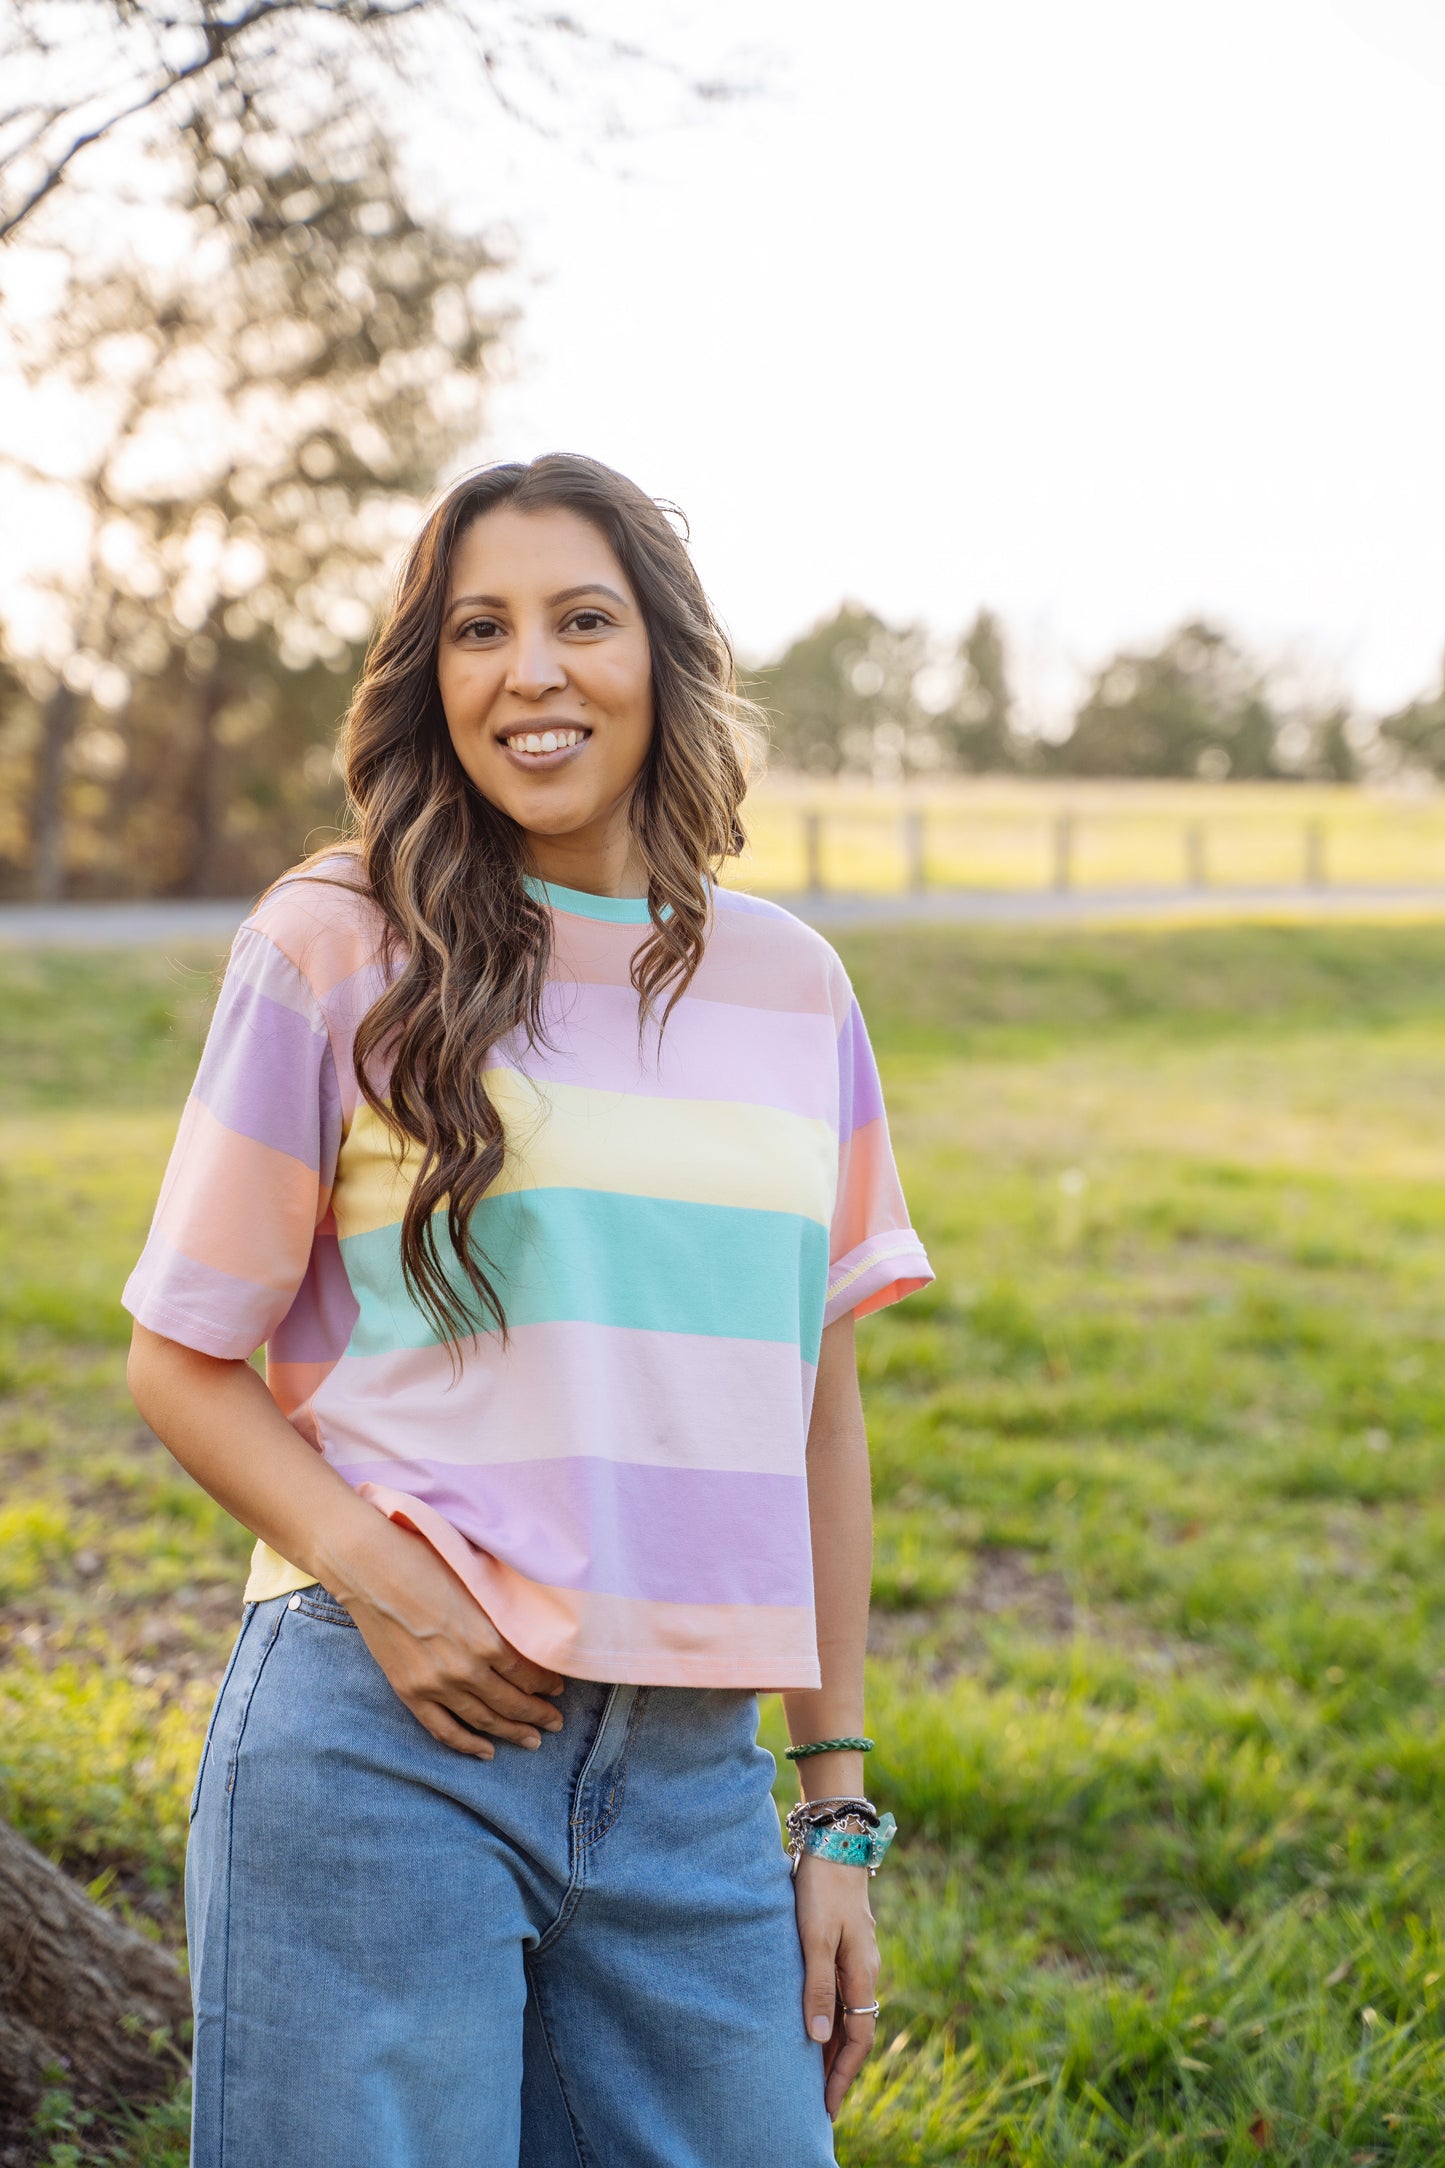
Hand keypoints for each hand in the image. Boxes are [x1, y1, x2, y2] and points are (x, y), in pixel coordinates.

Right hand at [334, 1517, 565, 1757]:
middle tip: (556, 1722)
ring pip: (485, 1720)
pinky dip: (468, 1744)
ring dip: (512, 1732)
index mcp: (488, 1638)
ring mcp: (435, 1685)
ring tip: (533, 1739)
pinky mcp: (409, 1692)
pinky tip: (487, 1751)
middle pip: (513, 1702)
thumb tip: (530, 1633)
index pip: (530, 1673)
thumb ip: (501, 1616)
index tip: (559, 1688)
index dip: (548, 1684)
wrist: (369, 1566)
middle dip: (539, 1714)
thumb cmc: (426, 1561)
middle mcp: (466, 1669)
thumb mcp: (476, 1585)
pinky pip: (444, 1730)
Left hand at [793, 1850, 880, 2117]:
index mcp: (862, 1973)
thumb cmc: (821, 1889)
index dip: (844, 2073)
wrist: (834, 1841)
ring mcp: (857, 1955)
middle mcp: (865, 1968)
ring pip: (849, 2011)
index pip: (859, 2038)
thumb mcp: (815, 1939)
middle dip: (840, 2066)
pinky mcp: (844, 1941)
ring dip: (834, 2042)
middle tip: (819, 2100)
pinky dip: (830, 2015)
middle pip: (857, 2029)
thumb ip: (818, 1987)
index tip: (828, 2106)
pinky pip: (842, 1992)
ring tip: (813, 2072)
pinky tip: (814, 2019)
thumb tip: (820, 2038)